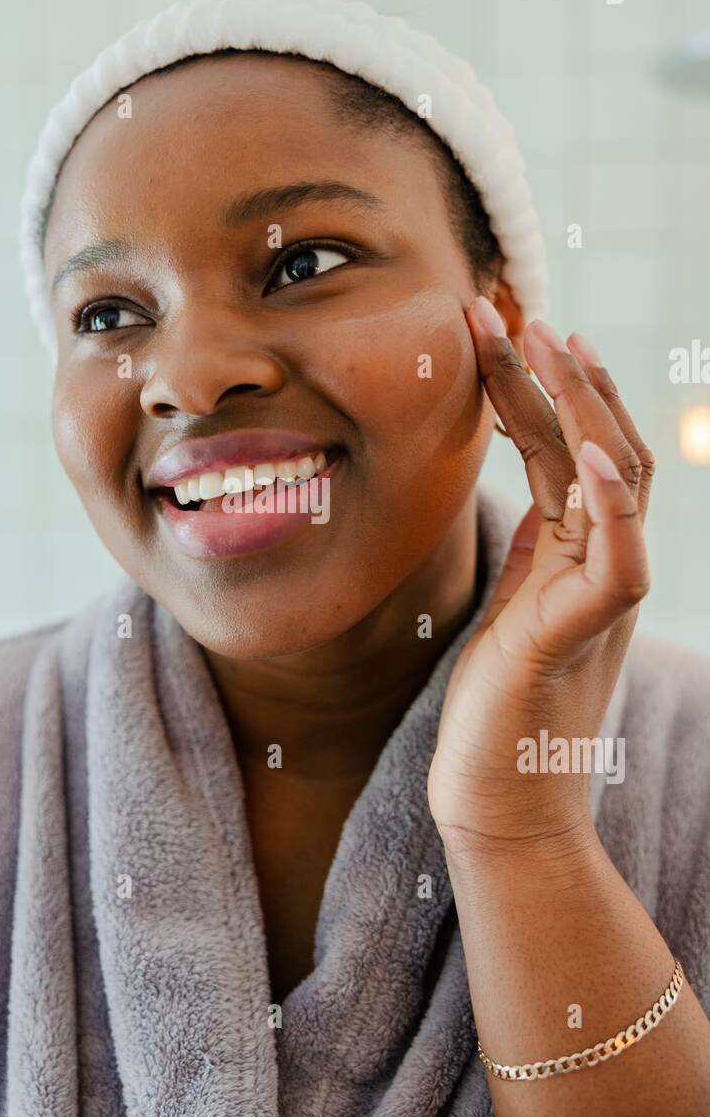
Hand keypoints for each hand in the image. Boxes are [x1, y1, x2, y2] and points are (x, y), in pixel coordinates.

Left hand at [427, 299, 654, 857]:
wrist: (500, 806)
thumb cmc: (498, 710)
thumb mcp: (509, 606)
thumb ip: (528, 547)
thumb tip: (523, 485)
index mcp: (574, 553)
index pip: (562, 450)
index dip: (537, 387)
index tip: (507, 327)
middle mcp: (596, 565)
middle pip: (595, 447)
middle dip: (557, 376)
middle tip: (517, 310)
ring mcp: (594, 600)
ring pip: (612, 485)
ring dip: (583, 409)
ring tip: (551, 343)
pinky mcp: (577, 638)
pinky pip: (618, 562)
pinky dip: (613, 504)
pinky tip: (585, 449)